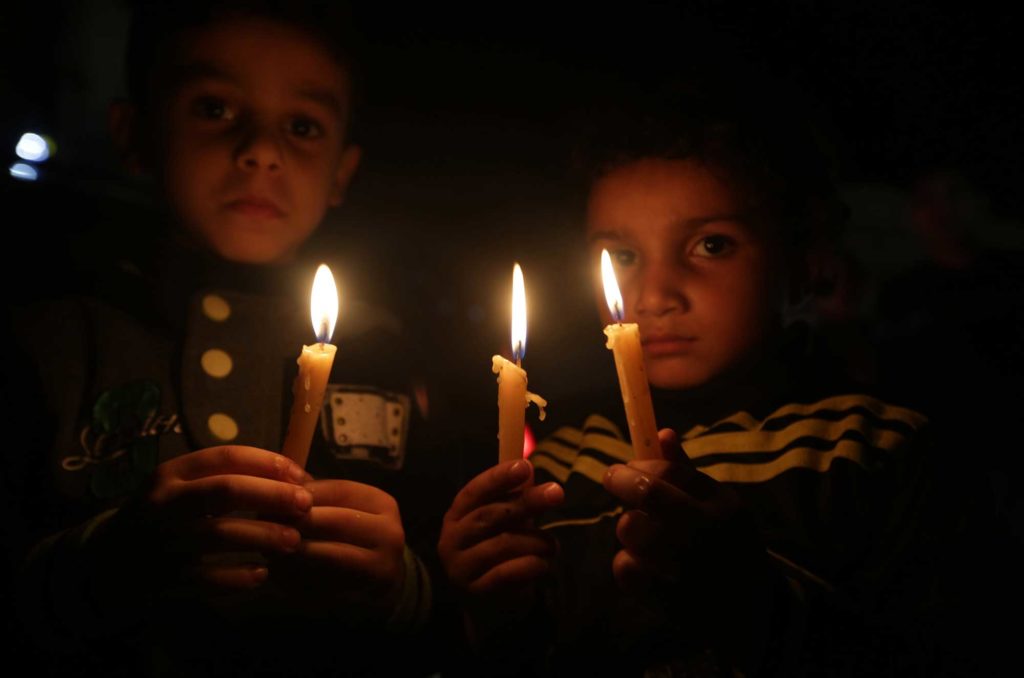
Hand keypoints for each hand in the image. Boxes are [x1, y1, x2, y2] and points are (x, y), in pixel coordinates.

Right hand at [88, 446, 311, 615]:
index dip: (268, 463)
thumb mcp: (180, 487)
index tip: (299, 474)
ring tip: (294, 541)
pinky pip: (209, 579)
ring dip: (263, 536)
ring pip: (220, 535)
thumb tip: (288, 475)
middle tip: (305, 504)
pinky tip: (262, 575)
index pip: (225, 457)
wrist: (105, 563)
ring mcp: (164, 542)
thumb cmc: (161, 518)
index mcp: (171, 474)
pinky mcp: (165, 579)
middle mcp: (165, 503)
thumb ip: (222, 479)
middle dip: (272, 496)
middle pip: (226, 491)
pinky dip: (239, 577)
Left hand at [269, 479, 406, 619]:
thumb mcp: (344, 508)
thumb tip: (279, 477)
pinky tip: (280, 571)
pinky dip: (298, 576)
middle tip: (264, 524)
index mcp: (382, 503)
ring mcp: (381, 564)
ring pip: (329, 554)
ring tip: (267, 548)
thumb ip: (316, 494)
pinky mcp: (367, 592)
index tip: (273, 497)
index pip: (339, 490)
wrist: (382, 579)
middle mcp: (389, 532)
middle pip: (335, 521)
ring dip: (294, 551)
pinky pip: (325, 582)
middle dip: (296, 521)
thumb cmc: (353, 535)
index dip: (304, 494)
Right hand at [439, 459, 562, 597]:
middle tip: (557, 492)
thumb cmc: (498, 549)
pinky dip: (531, 565)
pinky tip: (544, 564)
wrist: (489, 600)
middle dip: (526, 502)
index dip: (499, 477)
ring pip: (502, 544)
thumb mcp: (506, 520)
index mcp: (457, 514)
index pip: (474, 491)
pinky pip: (507, 573)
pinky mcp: (476, 591)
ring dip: (536, 541)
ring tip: (553, 545)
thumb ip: (515, 497)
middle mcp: (452, 538)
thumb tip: (529, 469)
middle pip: (490, 515)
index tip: (526, 466)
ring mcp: (460, 566)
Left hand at [603, 429, 754, 597]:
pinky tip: (641, 564)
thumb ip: (687, 472)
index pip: (670, 470)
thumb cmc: (729, 546)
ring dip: (627, 528)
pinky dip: (626, 563)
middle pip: (645, 495)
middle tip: (614, 482)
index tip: (623, 466)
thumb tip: (661, 432)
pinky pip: (624, 568)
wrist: (752, 611)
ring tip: (640, 534)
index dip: (639, 463)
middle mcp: (706, 532)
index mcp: (722, 505)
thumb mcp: (721, 506)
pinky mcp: (665, 597)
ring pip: (630, 530)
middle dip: (621, 483)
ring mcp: (684, 567)